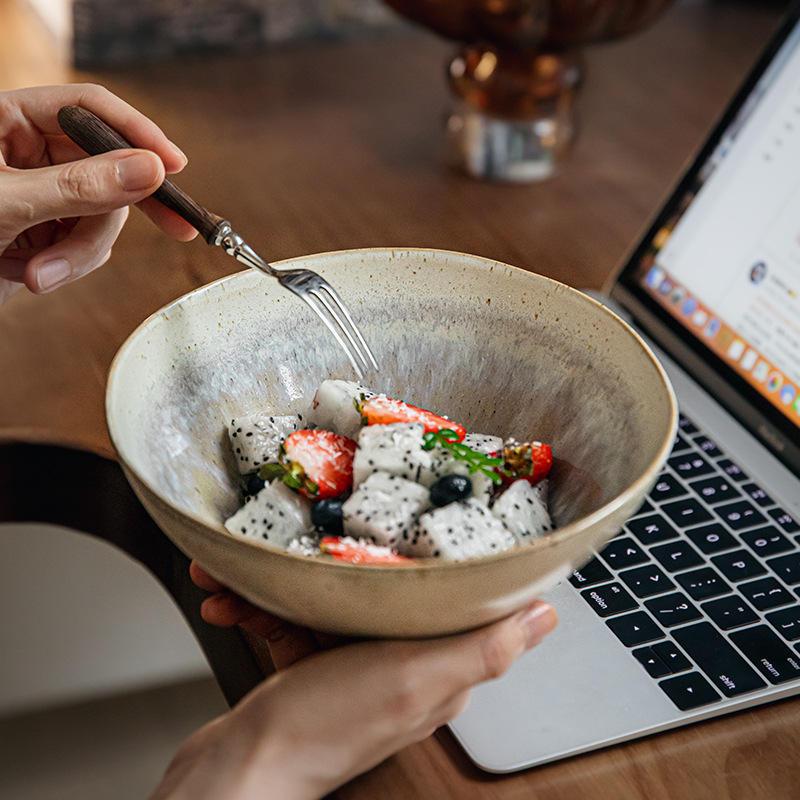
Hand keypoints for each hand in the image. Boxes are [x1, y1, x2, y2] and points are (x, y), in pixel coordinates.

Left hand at [0, 84, 196, 304]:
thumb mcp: (6, 204)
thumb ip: (79, 187)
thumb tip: (148, 169)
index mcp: (7, 122)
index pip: (88, 111)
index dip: (137, 134)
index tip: (174, 164)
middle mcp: (28, 156)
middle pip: (106, 173)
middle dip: (106, 218)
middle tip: (178, 229)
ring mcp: (39, 196)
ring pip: (100, 219)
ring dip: (76, 255)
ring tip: (36, 275)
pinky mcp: (43, 234)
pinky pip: (84, 246)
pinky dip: (65, 266)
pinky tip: (30, 273)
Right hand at [160, 563, 557, 799]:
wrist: (238, 773)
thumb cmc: (325, 729)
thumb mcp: (412, 679)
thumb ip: (481, 649)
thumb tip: (545, 615)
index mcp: (434, 666)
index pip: (448, 598)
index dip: (430, 556)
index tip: (410, 516)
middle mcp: (397, 664)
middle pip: (380, 590)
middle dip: (337, 560)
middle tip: (304, 536)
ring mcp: (349, 666)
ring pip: (326, 600)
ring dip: (284, 583)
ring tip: (243, 577)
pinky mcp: (307, 668)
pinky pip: (290, 620)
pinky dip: (260, 608)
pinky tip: (228, 601)